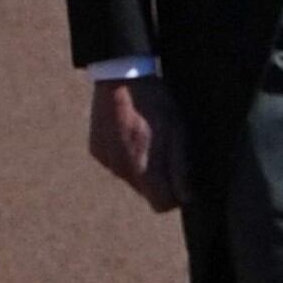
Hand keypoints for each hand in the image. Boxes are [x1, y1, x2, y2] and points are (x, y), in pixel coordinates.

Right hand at [86, 75, 184, 213]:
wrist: (120, 77)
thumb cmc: (154, 103)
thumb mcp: (178, 132)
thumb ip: (180, 168)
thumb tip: (186, 197)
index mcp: (143, 169)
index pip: (161, 205)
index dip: (175, 197)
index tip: (183, 182)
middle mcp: (121, 171)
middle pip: (146, 192)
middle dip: (159, 180)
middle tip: (168, 152)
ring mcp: (106, 161)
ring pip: (131, 178)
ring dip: (142, 167)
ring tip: (150, 139)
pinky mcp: (97, 151)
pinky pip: (116, 164)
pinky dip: (126, 156)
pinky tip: (132, 134)